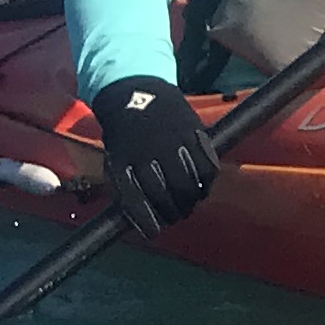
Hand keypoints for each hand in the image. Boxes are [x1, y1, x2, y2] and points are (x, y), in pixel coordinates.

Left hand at [93, 77, 221, 235]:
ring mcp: (173, 144)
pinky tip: (203, 186)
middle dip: (174, 212)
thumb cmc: (126, 134)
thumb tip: (142, 218)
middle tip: (177, 216)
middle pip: (167, 196)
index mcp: (126, 164)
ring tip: (190, 204)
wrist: (136, 92)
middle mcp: (150, 156)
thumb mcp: (117, 160)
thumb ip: (128, 186)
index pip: (139, 203)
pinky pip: (206, 165)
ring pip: (189, 184)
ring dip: (191, 200)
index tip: (154, 232)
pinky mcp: (193, 133)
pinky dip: (207, 180)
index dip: (148, 221)